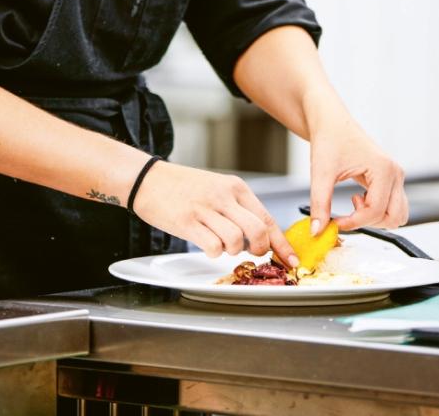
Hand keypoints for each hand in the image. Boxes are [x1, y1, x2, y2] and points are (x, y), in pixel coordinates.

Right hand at [131, 160, 298, 268]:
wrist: (148, 179)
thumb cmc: (183, 188)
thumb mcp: (217, 189)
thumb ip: (238, 209)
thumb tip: (261, 237)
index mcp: (235, 187)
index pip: (267, 218)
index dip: (281, 244)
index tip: (290, 260)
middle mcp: (223, 195)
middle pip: (257, 231)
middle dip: (259, 250)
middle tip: (249, 253)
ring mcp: (205, 208)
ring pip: (236, 241)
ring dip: (231, 251)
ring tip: (219, 243)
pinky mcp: (187, 221)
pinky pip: (213, 246)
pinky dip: (213, 253)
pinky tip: (205, 244)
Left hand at [309, 116, 408, 234]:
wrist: (331, 122)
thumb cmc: (328, 140)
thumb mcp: (321, 173)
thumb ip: (320, 204)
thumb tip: (317, 231)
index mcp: (383, 169)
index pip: (376, 211)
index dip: (354, 222)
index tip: (335, 223)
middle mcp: (395, 172)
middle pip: (394, 217)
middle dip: (368, 221)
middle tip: (346, 212)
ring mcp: (396, 175)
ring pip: (398, 214)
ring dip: (375, 217)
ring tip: (354, 202)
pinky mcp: (391, 178)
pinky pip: (393, 205)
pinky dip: (377, 210)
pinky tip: (359, 198)